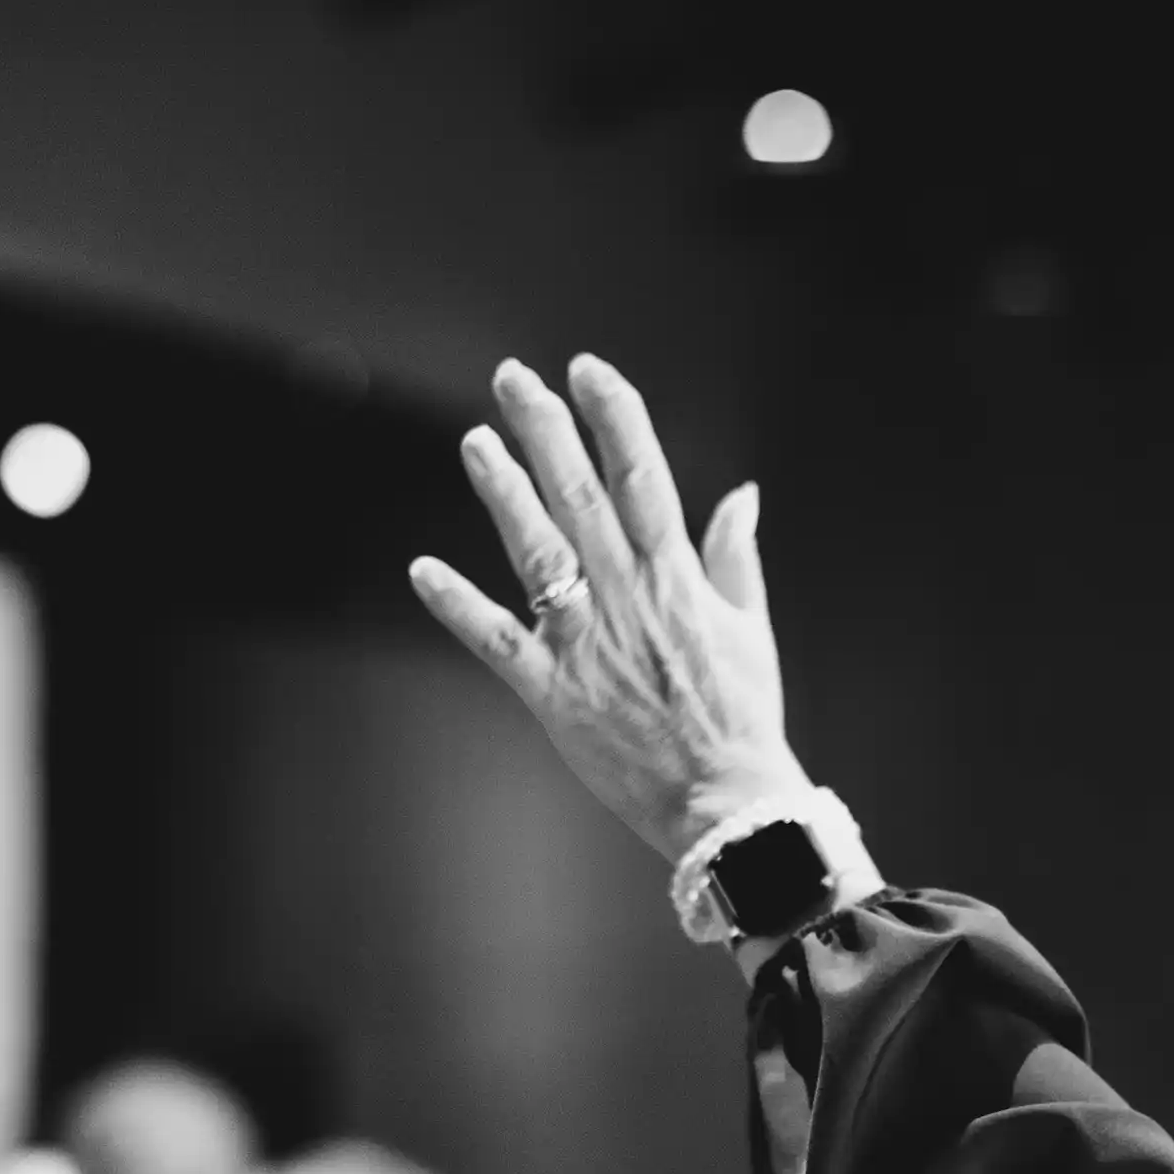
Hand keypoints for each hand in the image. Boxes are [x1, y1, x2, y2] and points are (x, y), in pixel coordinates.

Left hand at [409, 356, 807, 866]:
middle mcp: (629, 600)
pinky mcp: (554, 694)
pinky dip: (458, 606)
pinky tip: (423, 570)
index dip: (614, 417)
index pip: (642, 477)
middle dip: (545, 431)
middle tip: (512, 378)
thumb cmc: (741, 718)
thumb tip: (740, 495)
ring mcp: (588, 645)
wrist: (724, 804)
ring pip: (538, 554)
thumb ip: (736, 557)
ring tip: (475, 442)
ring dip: (504, 494)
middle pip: (580, 497)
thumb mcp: (751, 628)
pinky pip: (497, 643)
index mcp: (678, 580)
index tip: (588, 369)